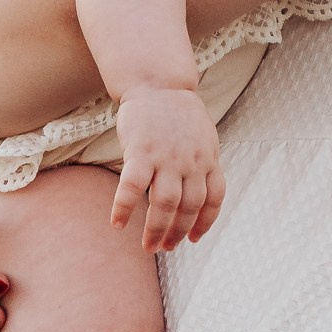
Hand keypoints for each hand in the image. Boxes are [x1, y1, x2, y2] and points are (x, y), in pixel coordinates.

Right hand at [108, 88, 224, 252]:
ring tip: (148, 246)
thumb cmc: (179, 113)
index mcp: (209, 159)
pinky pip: (132, 187)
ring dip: (156, 230)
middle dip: (177, 233)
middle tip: (165, 248)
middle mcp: (191, 162)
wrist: (158, 83)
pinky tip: (117, 223)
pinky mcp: (141, 151)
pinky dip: (124, 208)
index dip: (205, 223)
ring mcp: (167, 157)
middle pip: (188, 207)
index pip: (214, 199)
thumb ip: (203, 163)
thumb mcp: (204, 137)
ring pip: (164, 204)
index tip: (194, 239)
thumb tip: (199, 191)